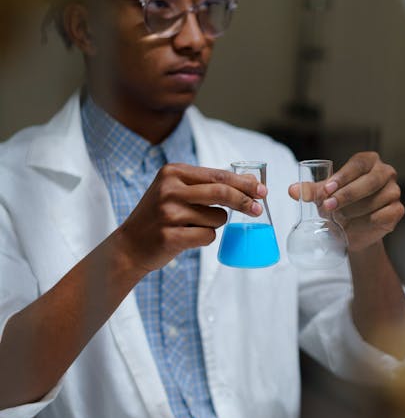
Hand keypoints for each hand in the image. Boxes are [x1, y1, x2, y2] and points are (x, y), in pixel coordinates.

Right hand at [115, 163, 266, 273]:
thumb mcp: (179, 192)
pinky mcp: (170, 235)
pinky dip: (205, 238)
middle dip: (243, 201)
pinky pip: (207, 236)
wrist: (130, 245)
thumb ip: (212, 185)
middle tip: (257, 210)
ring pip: (216, 218)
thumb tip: (251, 182)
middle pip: (221, 192)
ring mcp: (168, 213)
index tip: (262, 190)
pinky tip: (187, 237)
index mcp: (173, 172)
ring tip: (193, 225)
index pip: (218, 175)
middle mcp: (169, 189)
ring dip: (215, 224)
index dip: (243, 183)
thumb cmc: (161, 216)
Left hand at [289, 152, 403, 252]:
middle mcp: (385, 173)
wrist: (353, 231)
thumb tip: (293, 190)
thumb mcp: (324, 196)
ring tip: (339, 219)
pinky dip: (366, 222)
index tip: (327, 190)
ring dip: (354, 212)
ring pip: (375, 200)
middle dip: (347, 195)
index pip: (358, 164)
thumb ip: (311, 191)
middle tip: (328, 207)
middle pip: (369, 181)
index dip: (343, 177)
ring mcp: (394, 191)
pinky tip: (354, 226)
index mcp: (368, 162)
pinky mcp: (397, 210)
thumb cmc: (339, 205)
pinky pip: (382, 215)